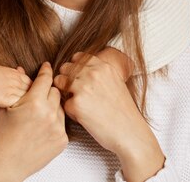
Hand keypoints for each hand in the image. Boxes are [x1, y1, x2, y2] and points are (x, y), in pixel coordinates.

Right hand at [0, 62, 66, 181]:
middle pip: (55, 92)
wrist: (6, 162)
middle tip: (37, 97)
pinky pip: (62, 124)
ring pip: (60, 107)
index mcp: (35, 102)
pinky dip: (54, 122)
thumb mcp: (6, 106)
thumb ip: (17, 86)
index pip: (46, 79)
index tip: (46, 67)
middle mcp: (49, 114)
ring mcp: (58, 128)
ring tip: (38, 115)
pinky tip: (42, 127)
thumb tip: (21, 68)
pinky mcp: (62, 140)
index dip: (45, 71)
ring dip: (52, 107)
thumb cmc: (2, 134)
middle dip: (47, 91)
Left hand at [54, 54, 163, 180]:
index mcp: (102, 66)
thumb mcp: (115, 82)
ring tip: (79, 104)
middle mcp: (92, 73)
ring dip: (65, 92)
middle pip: (65, 68)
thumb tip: (76, 67)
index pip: (76, 57)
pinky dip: (71, 111)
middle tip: (76, 93)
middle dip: (66, 79)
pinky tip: (84, 117)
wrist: (130, 133)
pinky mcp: (76, 104)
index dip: (74, 68)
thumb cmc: (123, 111)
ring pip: (59, 82)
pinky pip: (64, 103)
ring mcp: (83, 87)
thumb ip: (97, 73)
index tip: (77, 78)